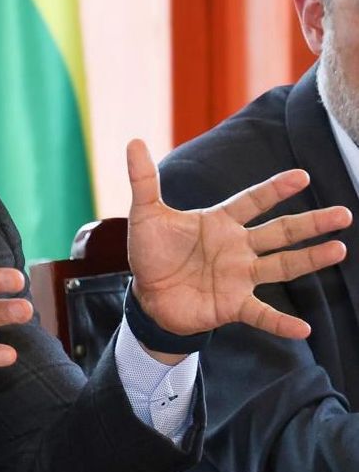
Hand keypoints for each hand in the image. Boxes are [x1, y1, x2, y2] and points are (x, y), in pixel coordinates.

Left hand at [126, 139, 351, 339]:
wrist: (146, 294)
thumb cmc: (152, 252)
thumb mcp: (145, 213)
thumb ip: (144, 180)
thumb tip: (134, 142)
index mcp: (220, 222)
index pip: (252, 201)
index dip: (274, 189)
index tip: (301, 176)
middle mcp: (237, 247)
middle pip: (279, 232)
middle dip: (309, 223)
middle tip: (343, 214)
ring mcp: (238, 276)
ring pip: (281, 266)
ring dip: (309, 259)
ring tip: (339, 249)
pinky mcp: (232, 305)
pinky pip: (261, 314)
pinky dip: (281, 322)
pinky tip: (303, 329)